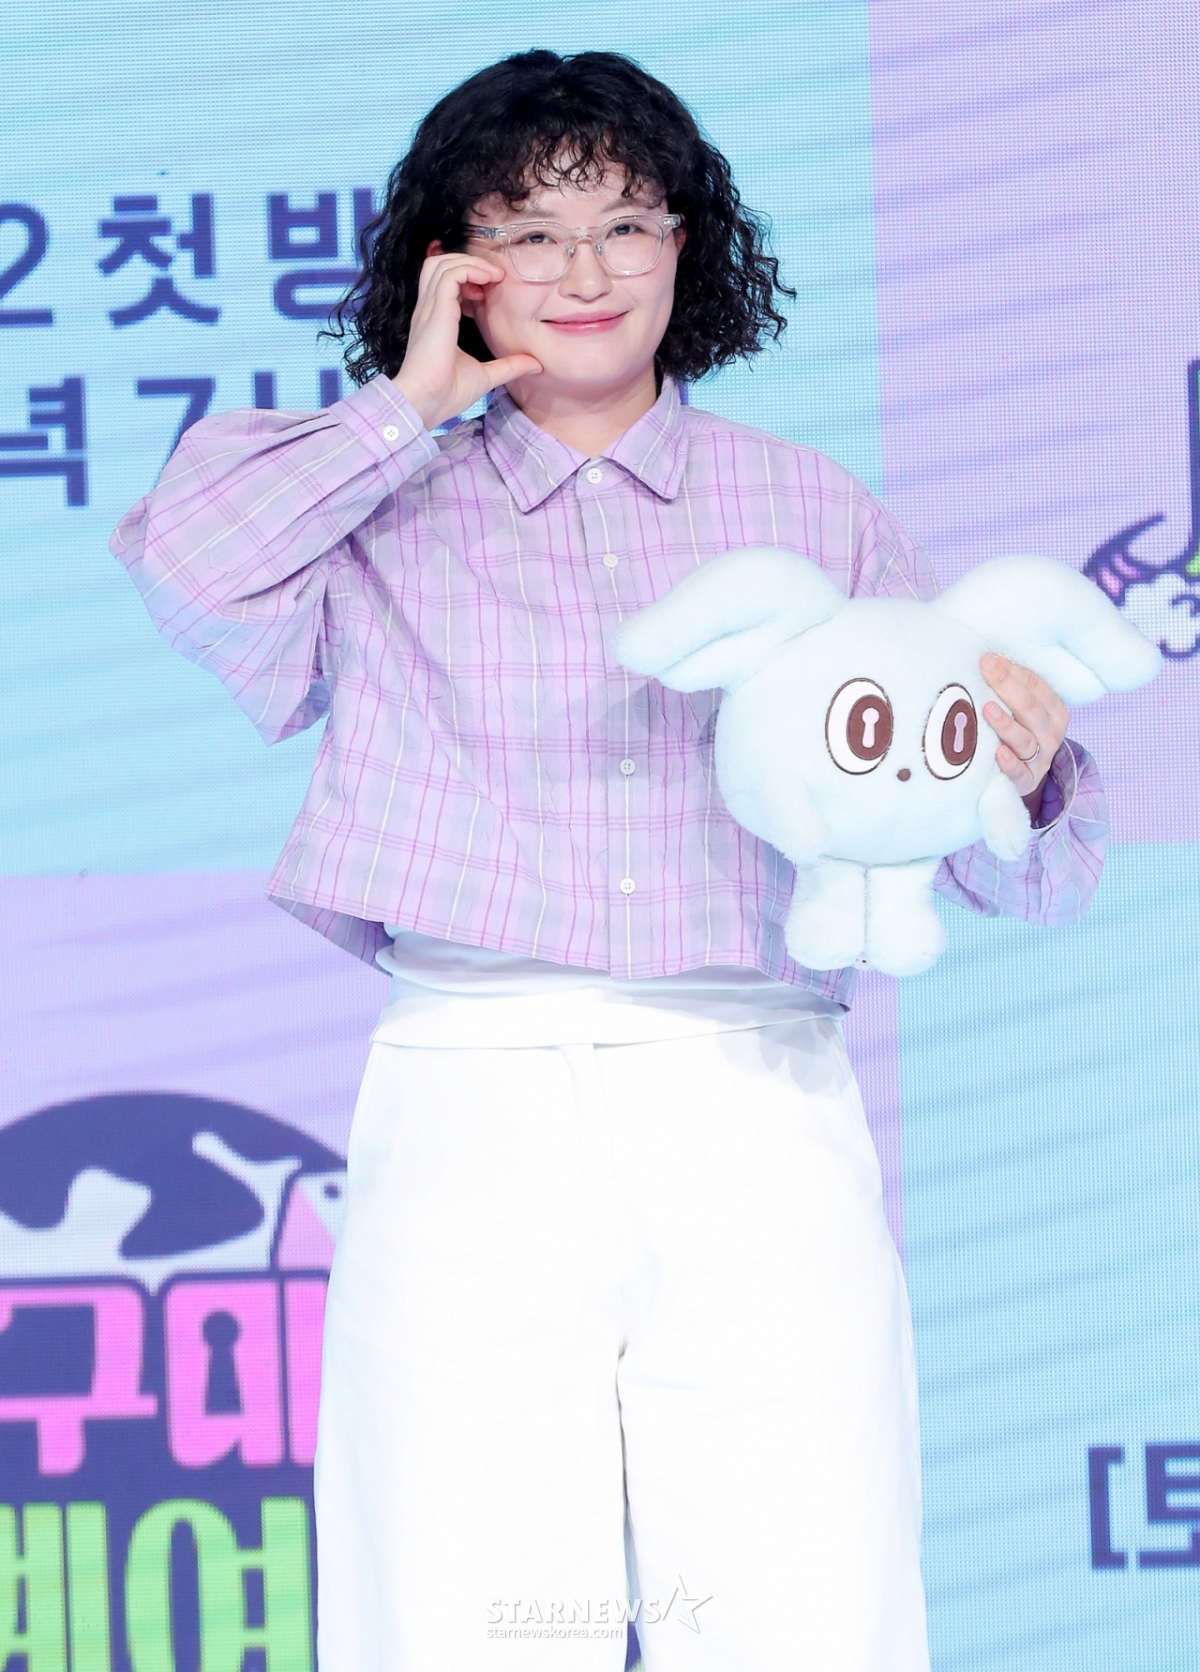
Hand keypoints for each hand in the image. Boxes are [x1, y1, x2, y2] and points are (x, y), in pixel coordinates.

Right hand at [392, 252, 540, 429]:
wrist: (425, 403)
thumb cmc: (446, 394)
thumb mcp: (485, 376)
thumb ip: (508, 366)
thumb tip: (535, 364)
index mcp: (435, 321)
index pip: (444, 283)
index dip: (468, 279)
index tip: (489, 291)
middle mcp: (429, 310)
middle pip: (439, 264)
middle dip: (468, 262)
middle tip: (494, 278)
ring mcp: (429, 308)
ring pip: (442, 263)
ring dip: (470, 263)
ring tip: (492, 277)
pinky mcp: (435, 311)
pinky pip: (450, 274)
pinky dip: (470, 270)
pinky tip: (487, 282)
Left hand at [980, 652, 1068, 814]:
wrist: (1024, 776)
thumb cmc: (1018, 734)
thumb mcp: (1023, 712)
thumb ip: (1012, 691)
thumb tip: (986, 661)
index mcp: (1054, 712)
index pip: (1037, 687)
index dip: (1013, 672)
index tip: (988, 660)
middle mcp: (1051, 735)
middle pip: (1031, 710)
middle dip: (1007, 687)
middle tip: (986, 671)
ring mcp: (1040, 759)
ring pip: (1025, 740)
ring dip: (1006, 724)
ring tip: (987, 708)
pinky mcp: (1026, 781)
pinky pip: (1019, 773)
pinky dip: (1009, 763)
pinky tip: (998, 752)